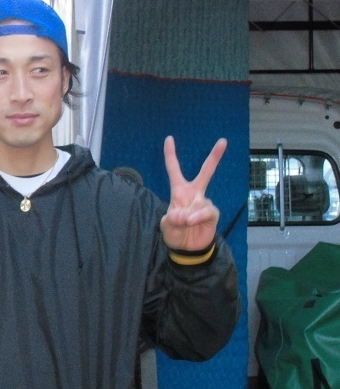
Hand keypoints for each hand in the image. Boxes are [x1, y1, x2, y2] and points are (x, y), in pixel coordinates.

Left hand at [160, 136, 226, 250]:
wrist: (187, 249)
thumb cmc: (175, 233)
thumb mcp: (166, 226)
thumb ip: (171, 219)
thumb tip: (183, 214)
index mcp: (179, 192)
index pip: (174, 170)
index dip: (171, 155)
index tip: (169, 138)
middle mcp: (194, 194)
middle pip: (206, 172)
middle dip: (215, 157)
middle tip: (223, 141)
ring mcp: (204, 203)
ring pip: (199, 203)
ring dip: (189, 215)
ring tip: (183, 223)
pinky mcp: (213, 214)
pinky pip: (207, 211)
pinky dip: (198, 217)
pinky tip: (192, 222)